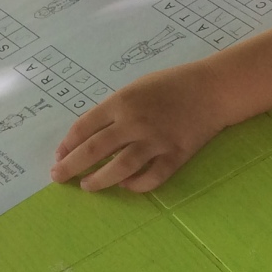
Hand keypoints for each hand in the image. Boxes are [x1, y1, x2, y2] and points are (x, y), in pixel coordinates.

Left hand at [51, 62, 224, 191]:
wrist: (212, 89)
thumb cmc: (172, 85)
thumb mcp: (137, 88)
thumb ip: (115, 109)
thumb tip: (91, 135)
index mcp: (122, 102)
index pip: (84, 127)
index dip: (67, 144)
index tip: (59, 155)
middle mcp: (135, 122)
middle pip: (95, 150)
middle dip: (72, 166)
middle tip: (59, 177)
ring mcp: (156, 141)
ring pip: (120, 168)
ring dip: (99, 180)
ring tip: (87, 186)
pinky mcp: (176, 155)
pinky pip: (152, 177)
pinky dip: (136, 185)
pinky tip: (126, 185)